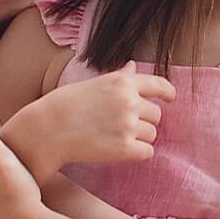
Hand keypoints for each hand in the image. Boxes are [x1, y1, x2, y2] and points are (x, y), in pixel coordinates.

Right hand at [8, 63, 174, 180]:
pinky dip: (136, 153)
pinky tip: (117, 150)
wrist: (48, 129)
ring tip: (113, 137)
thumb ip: (119, 77)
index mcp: (122, 82)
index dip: (168, 92)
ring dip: (139, 138)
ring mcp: (128, 125)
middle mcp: (129, 101)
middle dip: (144, 121)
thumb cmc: (66, 105)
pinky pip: (147, 152)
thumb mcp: (94, 84)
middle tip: (120, 126)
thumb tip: (134, 65)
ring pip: (152, 135)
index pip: (158, 85)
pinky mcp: (125, 148)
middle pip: (156, 115)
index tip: (171, 98)